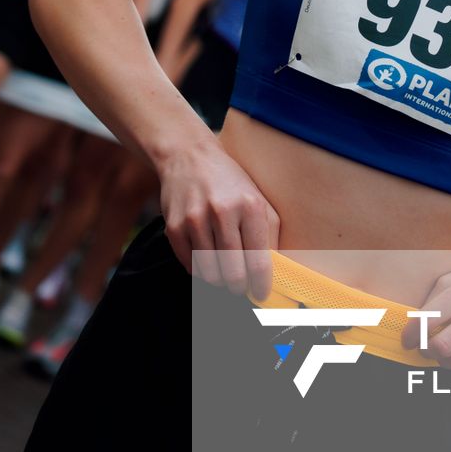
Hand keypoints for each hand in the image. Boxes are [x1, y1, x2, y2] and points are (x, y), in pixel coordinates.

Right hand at [158, 135, 279, 295]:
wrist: (189, 157)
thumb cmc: (231, 182)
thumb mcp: (259, 200)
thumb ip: (270, 235)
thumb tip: (276, 272)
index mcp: (250, 206)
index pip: (259, 261)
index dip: (261, 285)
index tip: (261, 294)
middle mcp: (222, 213)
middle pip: (233, 273)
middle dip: (239, 287)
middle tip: (241, 286)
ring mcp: (195, 220)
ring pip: (210, 273)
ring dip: (219, 280)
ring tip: (224, 272)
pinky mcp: (174, 227)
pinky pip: (190, 265)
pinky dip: (200, 270)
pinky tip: (207, 260)